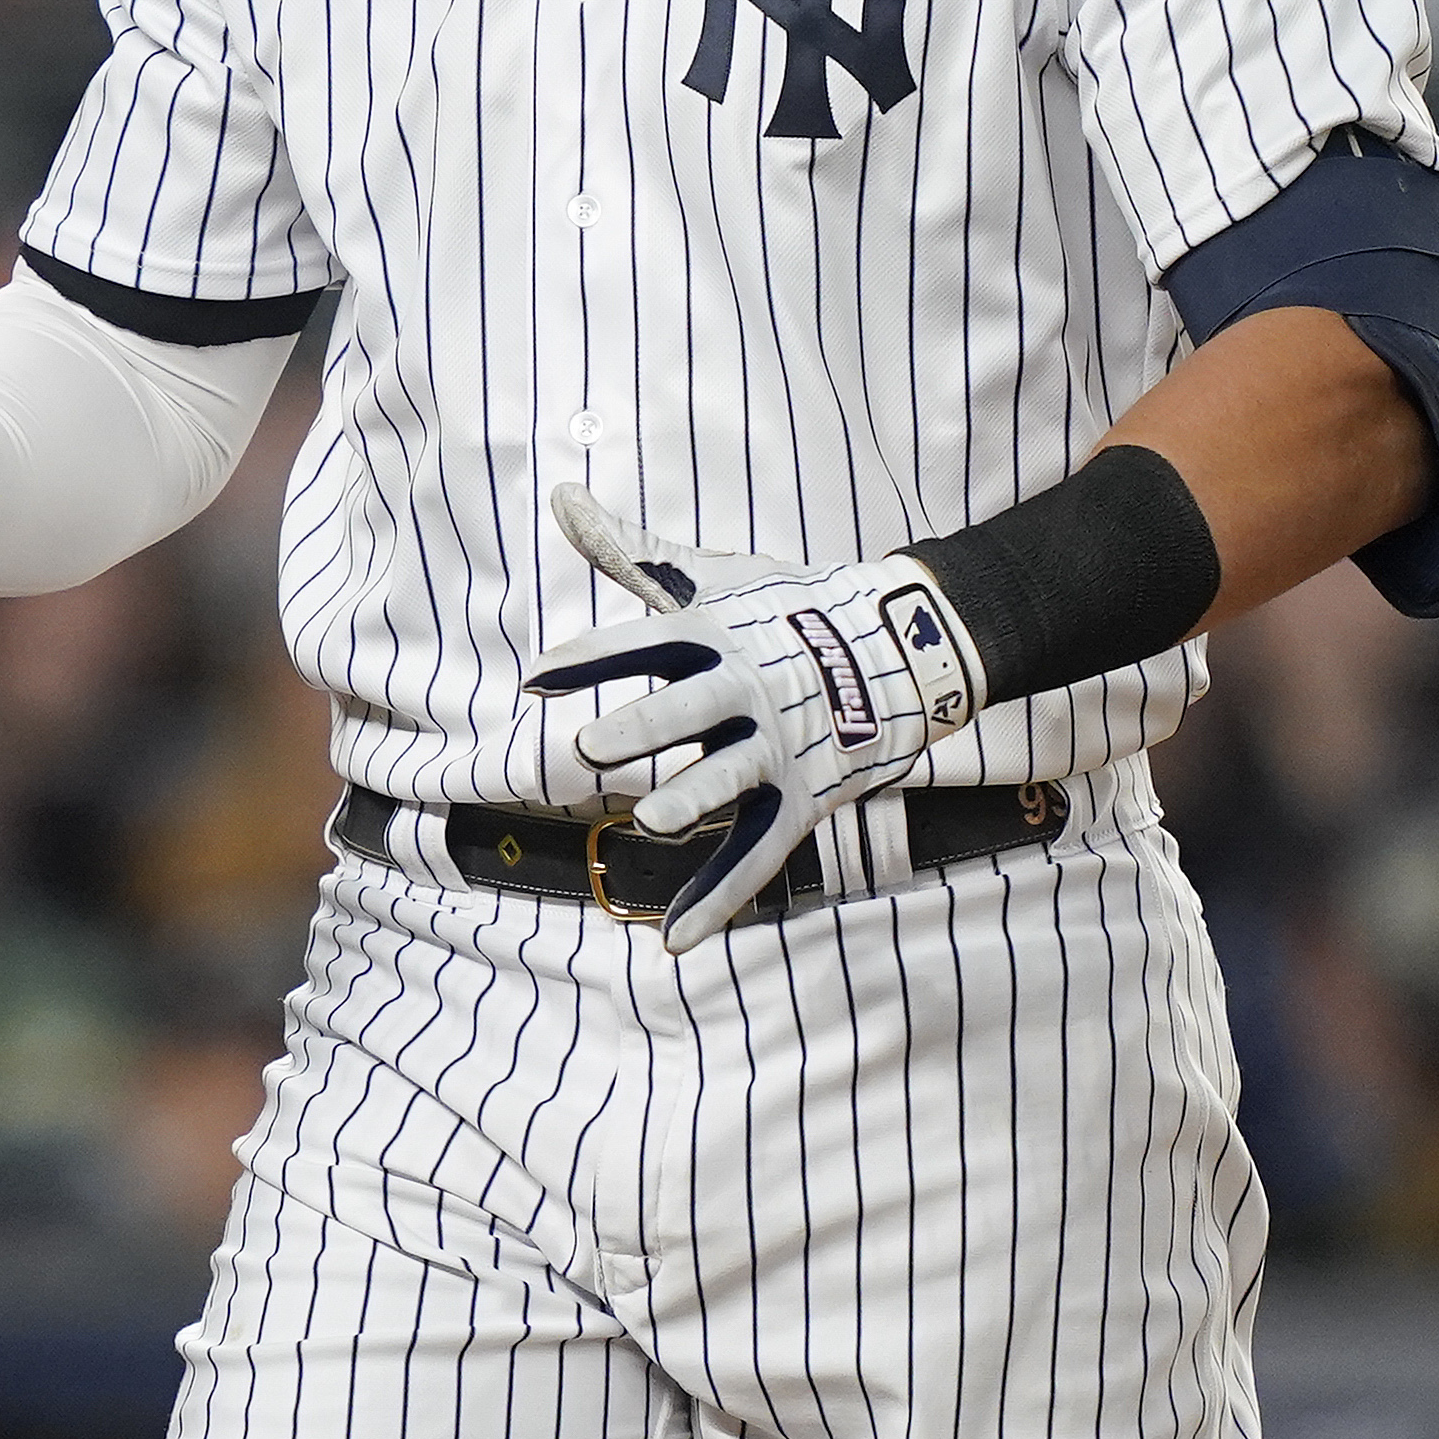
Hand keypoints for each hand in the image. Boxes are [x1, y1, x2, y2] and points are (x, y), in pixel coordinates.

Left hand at [524, 487, 987, 952]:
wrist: (903, 645)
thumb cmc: (786, 607)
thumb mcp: (711, 576)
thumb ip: (629, 551)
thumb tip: (560, 496)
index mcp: (715, 634)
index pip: (643, 642)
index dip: (589, 660)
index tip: (535, 677)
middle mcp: (745, 690)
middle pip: (686, 710)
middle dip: (641, 727)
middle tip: (587, 747)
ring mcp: (776, 749)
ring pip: (727, 780)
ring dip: (689, 801)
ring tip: (648, 822)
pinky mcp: (802, 800)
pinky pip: (755, 857)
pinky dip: (717, 900)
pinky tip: (672, 942)